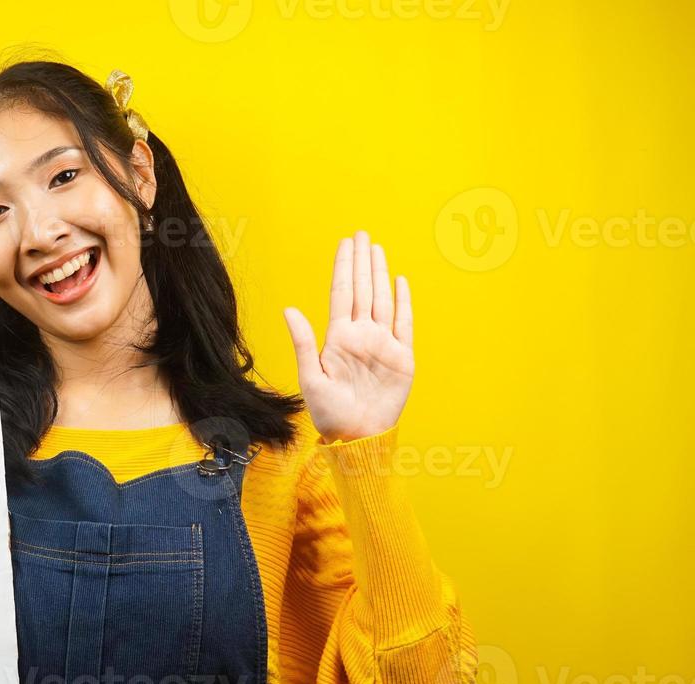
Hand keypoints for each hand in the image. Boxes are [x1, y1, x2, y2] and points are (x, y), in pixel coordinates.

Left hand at [282, 230, 414, 442]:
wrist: (357, 436)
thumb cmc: (329, 413)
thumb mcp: (310, 377)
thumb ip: (303, 343)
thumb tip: (289, 309)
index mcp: (339, 338)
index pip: (342, 294)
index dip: (344, 268)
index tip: (345, 244)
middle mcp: (362, 336)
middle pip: (362, 290)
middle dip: (362, 262)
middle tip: (362, 235)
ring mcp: (383, 344)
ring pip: (382, 300)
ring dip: (380, 274)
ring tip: (377, 249)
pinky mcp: (402, 357)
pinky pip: (405, 324)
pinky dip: (404, 302)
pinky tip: (400, 282)